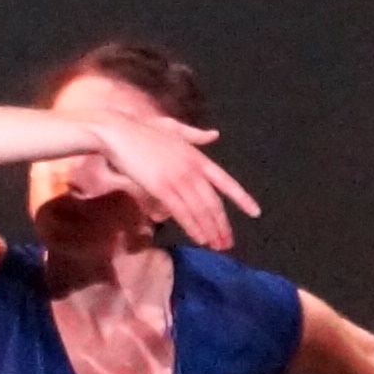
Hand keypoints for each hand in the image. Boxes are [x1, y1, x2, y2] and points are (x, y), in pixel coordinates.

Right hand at [79, 108, 255, 248]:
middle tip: (228, 243)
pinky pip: (182, 212)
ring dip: (210, 231)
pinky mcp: (161, 187)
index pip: (226, 181)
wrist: (117, 131)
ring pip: (200, 210)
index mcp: (197, 157)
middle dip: (223, 225)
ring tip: (216, 246)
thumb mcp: (173, 128)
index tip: (255, 212)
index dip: (242, 198)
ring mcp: (178, 178)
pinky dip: (193, 227)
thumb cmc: (142, 129)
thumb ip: (195, 135)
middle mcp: (192, 169)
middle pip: (214, 202)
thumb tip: (214, 135)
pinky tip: (200, 239)